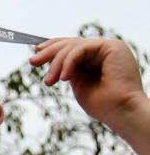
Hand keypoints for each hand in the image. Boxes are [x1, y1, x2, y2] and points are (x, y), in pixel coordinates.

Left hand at [30, 37, 148, 127]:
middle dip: (49, 52)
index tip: (36, 54)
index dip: (53, 47)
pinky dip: (69, 62)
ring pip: (74, 46)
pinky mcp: (113, 47)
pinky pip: (82, 48)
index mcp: (99, 57)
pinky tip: (64, 78)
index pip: (73, 45)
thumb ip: (68, 68)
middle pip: (71, 43)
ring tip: (50, 81)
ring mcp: (110, 47)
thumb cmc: (102, 103)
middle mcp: (105, 49)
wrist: (120, 112)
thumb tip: (50, 59)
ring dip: (57, 63)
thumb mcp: (78, 82)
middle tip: (33, 62)